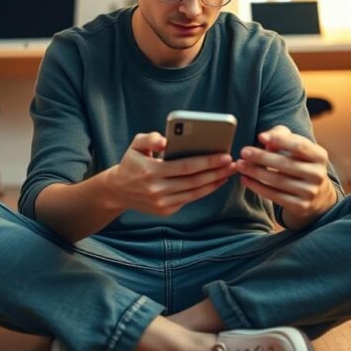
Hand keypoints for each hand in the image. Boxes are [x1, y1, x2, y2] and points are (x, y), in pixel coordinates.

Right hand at [102, 132, 236, 216]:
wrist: (118, 191)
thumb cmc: (132, 163)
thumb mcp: (135, 146)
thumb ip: (149, 138)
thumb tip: (165, 141)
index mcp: (152, 171)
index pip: (186, 166)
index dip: (208, 161)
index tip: (225, 155)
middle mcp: (157, 190)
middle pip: (195, 181)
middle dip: (217, 172)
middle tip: (233, 164)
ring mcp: (162, 203)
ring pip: (195, 193)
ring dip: (215, 183)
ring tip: (228, 172)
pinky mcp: (166, 211)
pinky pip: (190, 199)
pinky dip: (204, 190)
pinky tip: (215, 181)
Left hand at [236, 125, 337, 228]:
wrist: (317, 195)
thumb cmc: (300, 163)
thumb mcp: (297, 147)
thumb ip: (282, 136)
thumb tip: (265, 139)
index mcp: (319, 156)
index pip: (299, 146)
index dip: (280, 140)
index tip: (260, 136)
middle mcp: (318, 175)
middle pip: (285, 164)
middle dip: (261, 157)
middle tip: (243, 152)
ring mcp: (310, 192)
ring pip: (277, 181)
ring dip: (255, 172)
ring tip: (240, 165)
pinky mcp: (300, 206)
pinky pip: (274, 196)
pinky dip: (257, 187)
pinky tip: (245, 179)